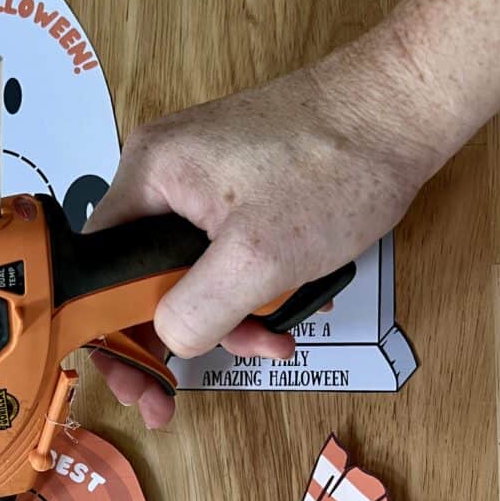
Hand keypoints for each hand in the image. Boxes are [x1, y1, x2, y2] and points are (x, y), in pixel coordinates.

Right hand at [85, 29, 447, 427]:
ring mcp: (200, 178)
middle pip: (140, 277)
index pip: (96, 272)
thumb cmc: (335, 167)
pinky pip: (221, 252)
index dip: (109, 335)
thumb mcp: (257, 258)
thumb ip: (196, 311)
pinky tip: (286, 308)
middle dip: (176, 334)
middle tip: (178, 392)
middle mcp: (162, 173)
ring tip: (272, 341)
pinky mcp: (236, 186)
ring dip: (226, 315)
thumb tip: (167, 341)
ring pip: (187, 271)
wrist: (403, 108)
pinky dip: (249, 286)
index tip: (136, 385)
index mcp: (147, 178)